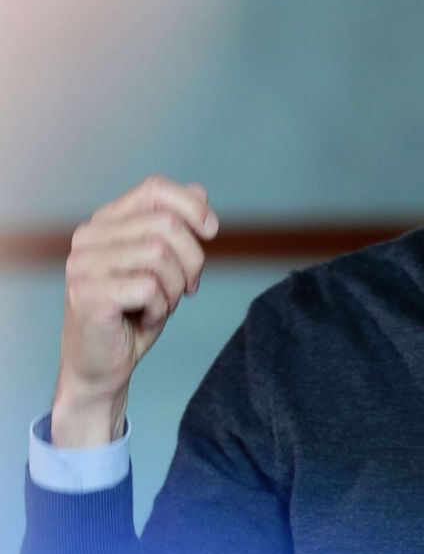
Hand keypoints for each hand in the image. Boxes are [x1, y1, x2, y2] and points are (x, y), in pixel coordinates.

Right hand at [52, 176, 218, 446]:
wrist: (103, 365)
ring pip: (160, 254)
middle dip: (191, 260)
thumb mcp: (164, 265)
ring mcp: (83, 264)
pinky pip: (149, 287)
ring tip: (161, 304)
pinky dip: (160, 308)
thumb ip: (177, 227)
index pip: (154, 188)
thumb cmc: (134, 313)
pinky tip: (145, 318)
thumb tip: (199, 191)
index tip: (211, 232)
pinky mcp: (87, 293)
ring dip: (175, 288)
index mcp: (106, 222)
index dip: (192, 206)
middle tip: (187, 288)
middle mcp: (88, 236)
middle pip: (166, 224)